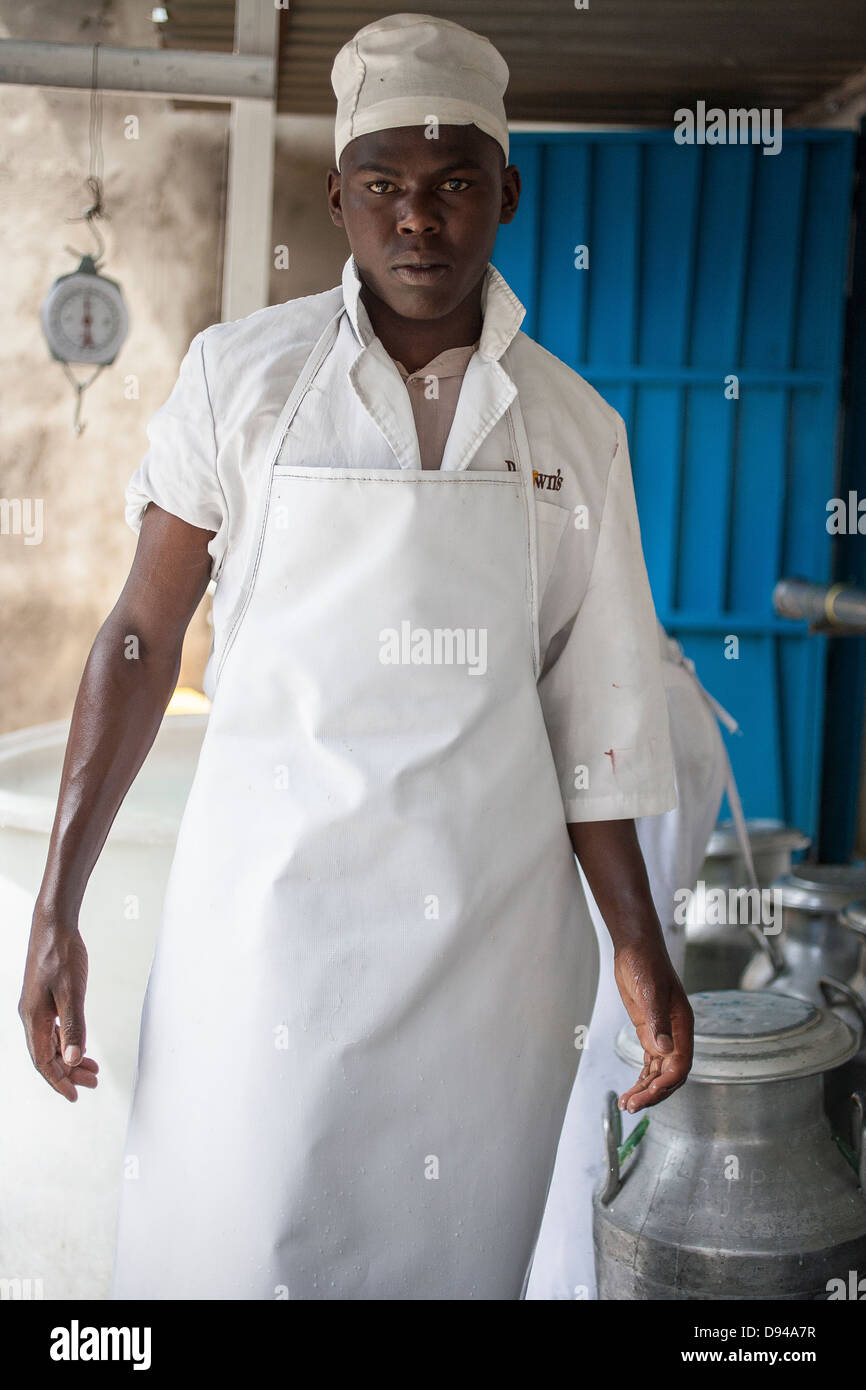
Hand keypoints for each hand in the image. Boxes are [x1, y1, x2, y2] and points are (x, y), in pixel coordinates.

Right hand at [18, 912, 98, 1101]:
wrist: (53, 925)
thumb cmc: (61, 955)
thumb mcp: (72, 992)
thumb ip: (73, 1026)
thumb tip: (73, 1060)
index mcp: (33, 1019)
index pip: (43, 1061)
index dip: (59, 1081)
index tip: (74, 1096)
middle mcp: (31, 1016)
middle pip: (47, 1056)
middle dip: (68, 1073)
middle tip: (92, 1083)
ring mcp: (37, 1007)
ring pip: (51, 1043)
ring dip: (69, 1058)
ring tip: (91, 1069)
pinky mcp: (45, 998)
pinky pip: (53, 1030)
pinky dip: (67, 1042)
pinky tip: (79, 1046)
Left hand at [613, 941, 692, 1112]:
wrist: (636, 948)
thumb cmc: (646, 964)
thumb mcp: (650, 991)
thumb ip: (657, 1020)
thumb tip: (664, 1050)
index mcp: (683, 1026)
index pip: (681, 1064)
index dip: (667, 1082)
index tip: (649, 1093)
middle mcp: (676, 1034)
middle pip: (670, 1074)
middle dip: (653, 1092)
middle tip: (632, 1106)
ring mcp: (662, 1035)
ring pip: (658, 1073)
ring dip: (645, 1090)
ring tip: (627, 1105)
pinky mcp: (649, 1032)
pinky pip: (649, 1064)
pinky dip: (641, 1079)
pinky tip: (631, 1092)